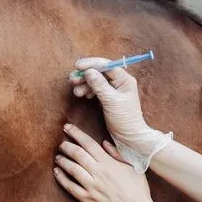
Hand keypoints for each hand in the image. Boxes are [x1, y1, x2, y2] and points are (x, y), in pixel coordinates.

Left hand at [54, 123, 153, 201]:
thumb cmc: (138, 190)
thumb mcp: (133, 167)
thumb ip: (117, 154)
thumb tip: (104, 143)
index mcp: (108, 163)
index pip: (88, 143)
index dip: (76, 133)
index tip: (67, 127)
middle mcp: (98, 172)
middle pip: (77, 154)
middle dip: (66, 146)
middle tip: (61, 143)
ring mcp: (92, 187)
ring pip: (72, 169)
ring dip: (62, 161)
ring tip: (58, 157)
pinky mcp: (88, 200)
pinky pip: (71, 187)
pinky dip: (62, 179)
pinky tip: (56, 172)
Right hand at [70, 57, 171, 171]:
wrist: (129, 137)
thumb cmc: (125, 119)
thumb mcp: (111, 101)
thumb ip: (100, 86)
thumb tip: (89, 71)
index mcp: (125, 79)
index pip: (107, 65)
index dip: (91, 63)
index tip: (77, 66)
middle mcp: (119, 82)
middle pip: (99, 72)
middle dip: (85, 75)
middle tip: (72, 79)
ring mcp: (113, 90)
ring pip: (95, 81)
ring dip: (84, 84)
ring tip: (76, 92)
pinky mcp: (108, 98)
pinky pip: (95, 89)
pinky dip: (87, 91)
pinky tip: (83, 96)